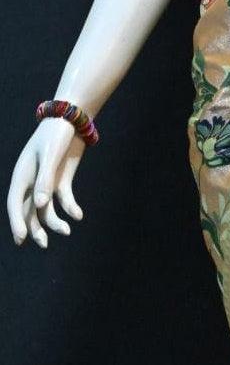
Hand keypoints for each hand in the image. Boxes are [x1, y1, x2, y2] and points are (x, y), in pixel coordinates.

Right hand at [8, 119, 85, 247]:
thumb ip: (45, 180)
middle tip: (43, 244)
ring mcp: (48, 182)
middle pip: (29, 210)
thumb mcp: (50, 156)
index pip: (16, 203)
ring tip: (66, 231)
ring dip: (54, 221)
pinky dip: (70, 208)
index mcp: (22, 175)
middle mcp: (32, 181)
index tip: (22, 239)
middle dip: (34, 228)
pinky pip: (64, 199)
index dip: (17, 221)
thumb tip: (41, 205)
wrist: (72, 120)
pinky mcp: (62, 180)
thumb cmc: (56, 135)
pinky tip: (78, 215)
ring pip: (46, 208)